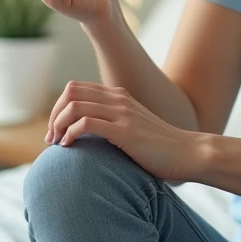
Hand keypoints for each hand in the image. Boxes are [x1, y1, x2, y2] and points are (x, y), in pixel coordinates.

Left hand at [46, 80, 202, 181]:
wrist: (189, 154)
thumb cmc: (160, 149)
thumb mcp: (133, 129)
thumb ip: (113, 126)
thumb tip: (88, 138)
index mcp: (119, 96)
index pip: (76, 88)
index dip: (58, 107)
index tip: (55, 131)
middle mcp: (119, 99)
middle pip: (70, 92)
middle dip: (54, 114)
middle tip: (51, 138)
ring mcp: (123, 113)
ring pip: (75, 105)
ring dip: (58, 124)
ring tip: (57, 144)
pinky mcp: (126, 131)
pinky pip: (87, 123)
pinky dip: (70, 133)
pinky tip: (69, 147)